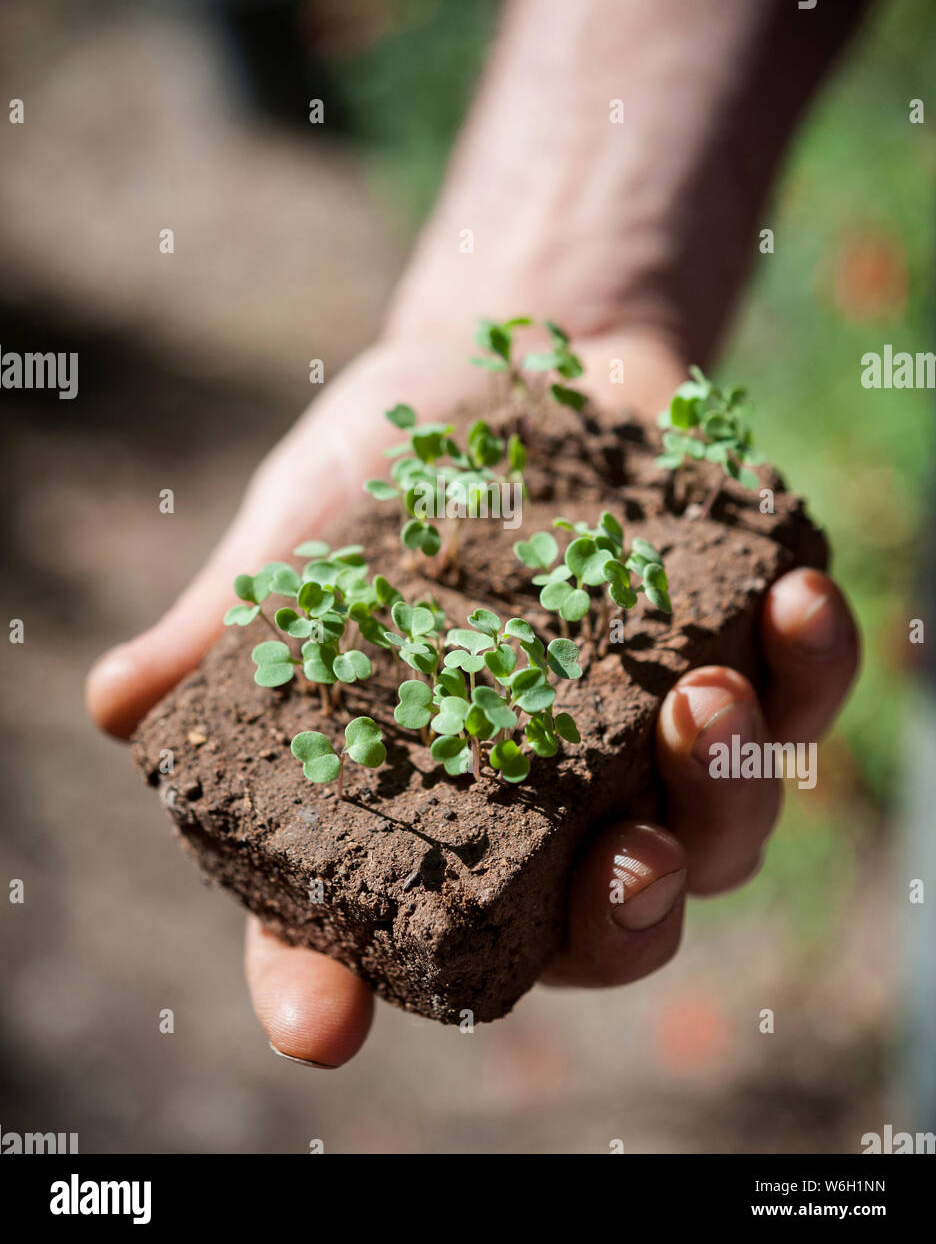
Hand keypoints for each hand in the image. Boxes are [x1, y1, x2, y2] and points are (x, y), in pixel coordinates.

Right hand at [87, 329, 858, 1065]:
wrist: (508, 362)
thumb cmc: (385, 471)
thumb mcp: (299, 537)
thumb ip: (230, 626)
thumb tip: (119, 703)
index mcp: (417, 803)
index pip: (361, 929)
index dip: (330, 983)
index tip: (322, 1018)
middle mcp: (543, 808)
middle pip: (594, 928)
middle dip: (621, 921)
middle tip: (632, 866)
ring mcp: (655, 751)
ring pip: (720, 837)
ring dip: (728, 796)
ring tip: (705, 697)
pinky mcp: (743, 662)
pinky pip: (801, 702)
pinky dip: (809, 669)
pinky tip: (792, 600)